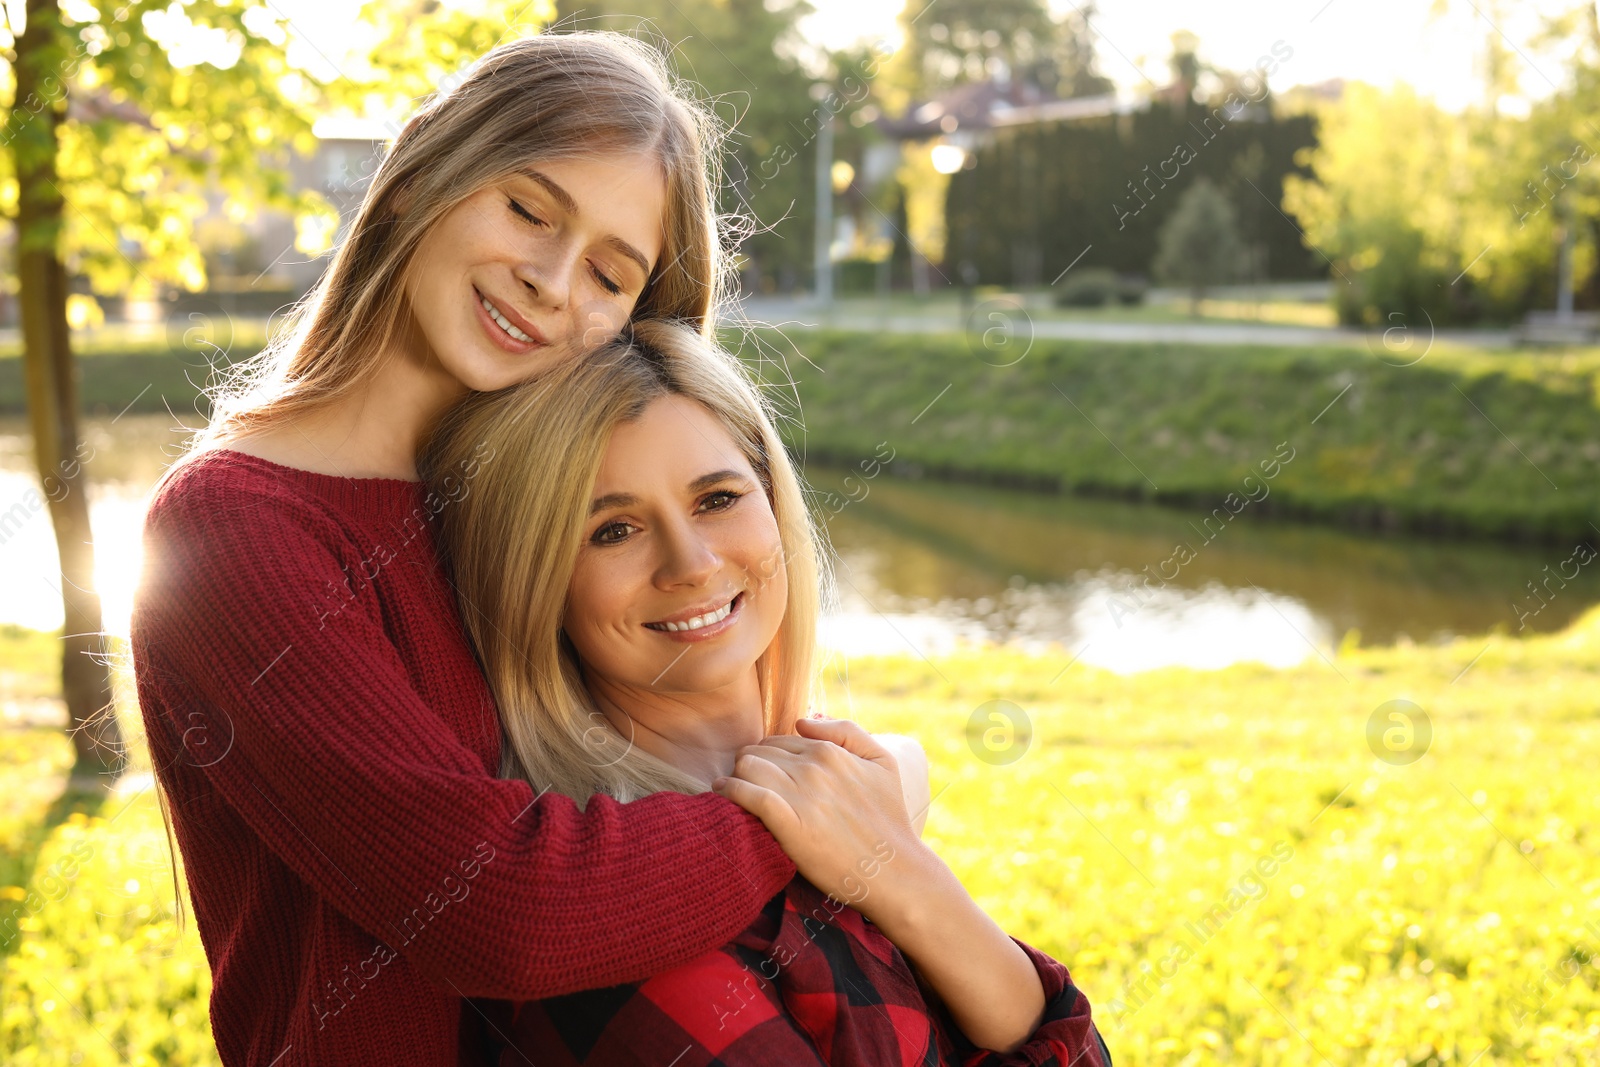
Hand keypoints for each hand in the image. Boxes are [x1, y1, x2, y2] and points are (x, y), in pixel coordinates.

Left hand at [712, 717, 925, 918]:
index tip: (764, 774)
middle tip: (748, 785)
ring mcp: (801, 795)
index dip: (767, 756)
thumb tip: (802, 721)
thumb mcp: (883, 761)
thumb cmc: (889, 818)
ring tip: (733, 791)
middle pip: (757, 750)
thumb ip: (846, 731)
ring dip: (736, 776)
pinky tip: (723, 795)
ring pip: (746, 765)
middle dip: (749, 764)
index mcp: (831, 751)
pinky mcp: (789, 824)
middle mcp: (814, 767)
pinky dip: (730, 791)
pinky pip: (746, 794)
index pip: (777, 740)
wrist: (895, 870)